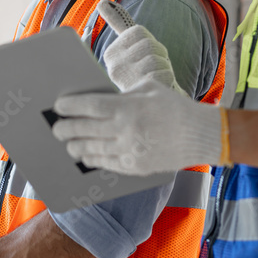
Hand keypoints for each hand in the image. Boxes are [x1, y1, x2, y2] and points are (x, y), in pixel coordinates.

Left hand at [52, 80, 222, 174]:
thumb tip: (98, 100)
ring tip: (68, 142)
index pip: (89, 107)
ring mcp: (129, 152)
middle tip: (57, 127)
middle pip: (83, 130)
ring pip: (90, 150)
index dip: (69, 107)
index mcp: (127, 108)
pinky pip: (104, 164)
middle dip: (65, 128)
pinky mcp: (134, 168)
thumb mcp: (148, 89)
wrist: (200, 135)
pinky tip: (84, 155)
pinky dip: (91, 159)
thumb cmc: (174, 107)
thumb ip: (122, 95)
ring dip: (74, 146)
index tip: (58, 106)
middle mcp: (125, 131)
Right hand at [97, 0, 180, 91]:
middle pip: (149, 44)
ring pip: (157, 58)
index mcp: (109, 53)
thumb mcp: (129, 48)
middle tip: (151, 69)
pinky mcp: (141, 92)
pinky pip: (165, 72)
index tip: (142, 56)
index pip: (139, 32)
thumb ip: (117, 22)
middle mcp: (113, 66)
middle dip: (159, 54)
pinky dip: (168, 78)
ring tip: (154, 78)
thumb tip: (102, 2)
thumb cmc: (142, 73)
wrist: (149, 107)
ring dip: (163, 67)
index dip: (149, 42)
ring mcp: (126, 80)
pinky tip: (157, 87)